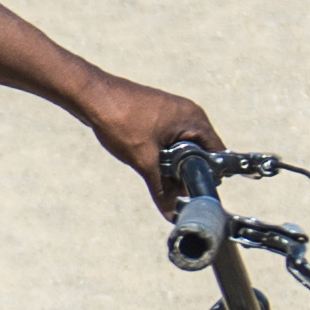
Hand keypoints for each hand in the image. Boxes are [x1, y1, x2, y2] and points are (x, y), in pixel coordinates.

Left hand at [75, 75, 220, 211]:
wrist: (92, 95)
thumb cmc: (120, 119)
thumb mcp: (143, 160)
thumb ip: (161, 188)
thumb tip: (171, 213)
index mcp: (194, 119)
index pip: (217, 154)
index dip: (210, 177)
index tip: (199, 195)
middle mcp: (189, 114)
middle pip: (201, 153)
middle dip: (190, 173)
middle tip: (179, 194)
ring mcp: (174, 114)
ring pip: (184, 148)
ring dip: (175, 165)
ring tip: (163, 181)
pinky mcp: (159, 116)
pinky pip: (170, 141)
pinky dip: (165, 155)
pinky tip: (152, 166)